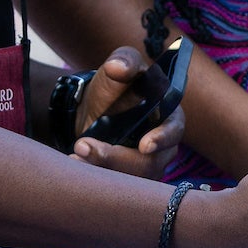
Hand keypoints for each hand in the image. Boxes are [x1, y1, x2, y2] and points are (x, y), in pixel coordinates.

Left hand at [69, 45, 185, 178]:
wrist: (94, 109)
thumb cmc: (115, 86)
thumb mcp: (119, 64)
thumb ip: (123, 60)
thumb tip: (118, 68)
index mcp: (169, 115)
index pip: (174, 130)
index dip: (162, 139)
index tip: (144, 145)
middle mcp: (164, 145)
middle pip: (149, 163)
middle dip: (116, 158)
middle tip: (82, 146)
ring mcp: (149, 166)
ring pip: (132, 179)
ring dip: (101, 170)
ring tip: (74, 156)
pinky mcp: (131, 179)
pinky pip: (118, 187)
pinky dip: (96, 179)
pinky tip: (75, 166)